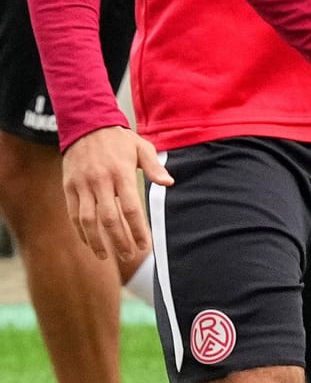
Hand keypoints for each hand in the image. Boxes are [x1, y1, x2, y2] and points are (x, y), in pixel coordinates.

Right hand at [62, 126, 171, 260]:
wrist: (87, 126)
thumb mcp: (142, 147)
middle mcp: (101, 181)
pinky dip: (81, 231)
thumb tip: (169, 183)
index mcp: (122, 173)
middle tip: (129, 255)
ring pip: (88, 221)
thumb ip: (155, 167)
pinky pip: (73, 215)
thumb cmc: (119, 140)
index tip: (145, 245)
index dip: (138, 229)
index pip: (131, 208)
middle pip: (109, 219)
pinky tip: (90, 242)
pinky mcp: (69, 188)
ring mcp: (82, 186)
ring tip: (107, 256)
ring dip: (97, 241)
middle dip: (120, 240)